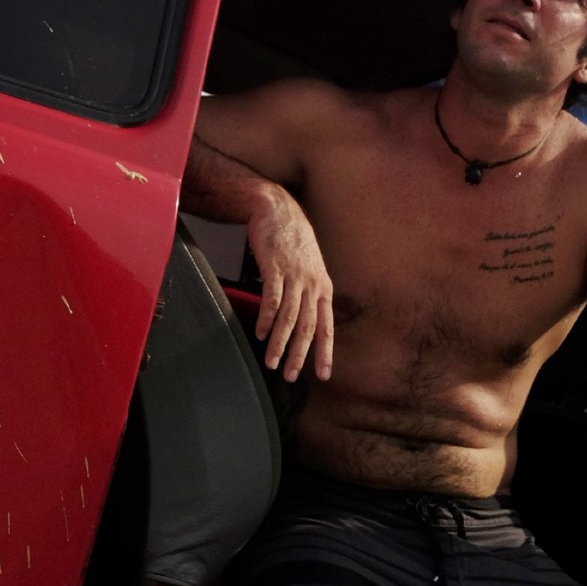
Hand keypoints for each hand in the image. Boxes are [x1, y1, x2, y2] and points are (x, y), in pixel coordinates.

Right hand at [249, 193, 334, 381]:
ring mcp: (295, 276)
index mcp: (323, 287)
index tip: (323, 375)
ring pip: (290, 318)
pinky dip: (266, 320)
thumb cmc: (291, 240)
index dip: (325, 352)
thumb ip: (308, 293)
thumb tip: (303, 320)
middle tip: (291, 376)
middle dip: (300, 356)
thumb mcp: (308, 268)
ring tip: (271, 361)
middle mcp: (313, 284)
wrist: (276, 209)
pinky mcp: (275, 268)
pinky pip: (272, 300)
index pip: (327, 326)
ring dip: (279, 343)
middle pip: (308, 327)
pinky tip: (260, 333)